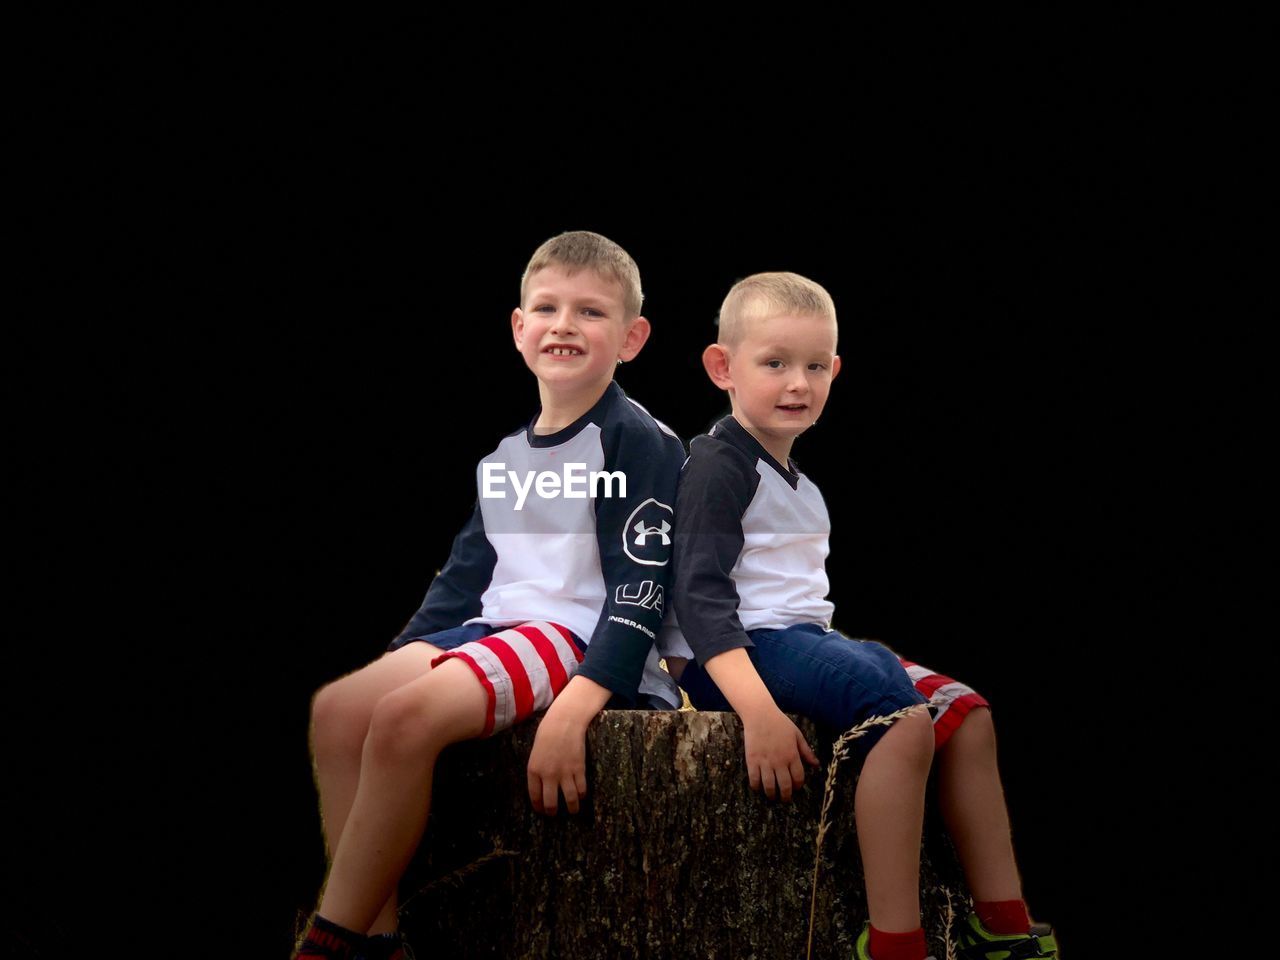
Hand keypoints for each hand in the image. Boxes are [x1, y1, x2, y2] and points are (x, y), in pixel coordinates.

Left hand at [525, 676, 607, 814]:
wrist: (565, 721)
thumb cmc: (548, 732)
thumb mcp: (536, 752)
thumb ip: (538, 769)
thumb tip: (542, 784)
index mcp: (534, 770)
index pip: (534, 796)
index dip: (538, 807)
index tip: (541, 810)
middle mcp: (548, 775)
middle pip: (550, 803)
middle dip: (552, 812)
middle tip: (555, 813)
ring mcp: (564, 773)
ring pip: (569, 800)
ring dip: (572, 809)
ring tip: (572, 810)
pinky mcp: (579, 769)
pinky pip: (581, 789)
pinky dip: (582, 795)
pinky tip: (581, 795)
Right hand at [741, 708, 819, 802]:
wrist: (760, 714)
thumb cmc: (780, 723)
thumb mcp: (797, 735)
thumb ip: (806, 751)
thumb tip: (816, 765)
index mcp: (792, 755)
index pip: (798, 778)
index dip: (798, 786)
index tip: (795, 789)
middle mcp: (780, 761)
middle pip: (785, 786)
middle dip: (785, 796)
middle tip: (784, 799)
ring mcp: (765, 762)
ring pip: (769, 786)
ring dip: (772, 795)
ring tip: (772, 797)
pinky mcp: (752, 760)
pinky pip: (754, 779)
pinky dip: (756, 787)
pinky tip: (758, 788)